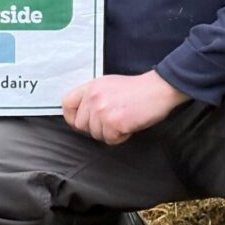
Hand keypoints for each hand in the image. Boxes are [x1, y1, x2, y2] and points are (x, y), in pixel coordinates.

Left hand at [62, 70, 188, 144]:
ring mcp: (103, 110)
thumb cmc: (136, 89)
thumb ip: (93, 96)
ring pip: (96, 134)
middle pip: (81, 125)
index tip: (81, 122)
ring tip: (123, 121)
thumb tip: (83, 114)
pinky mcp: (114, 122)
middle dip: (95, 128)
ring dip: (110, 133)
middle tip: (111, 122)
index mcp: (90, 87)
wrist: (158, 89)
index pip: (66, 104)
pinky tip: (129, 125)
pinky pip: (110, 140)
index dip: (72, 117)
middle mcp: (93, 97)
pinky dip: (120, 137)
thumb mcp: (108, 85)